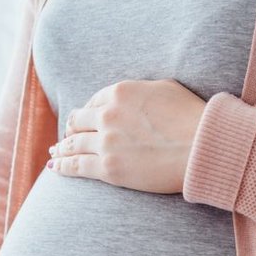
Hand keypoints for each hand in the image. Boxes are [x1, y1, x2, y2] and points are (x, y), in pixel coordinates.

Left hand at [46, 78, 205, 193]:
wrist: (202, 148)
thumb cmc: (192, 117)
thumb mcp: (165, 88)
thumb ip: (140, 90)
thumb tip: (131, 98)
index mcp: (120, 92)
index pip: (93, 101)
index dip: (87, 112)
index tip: (84, 120)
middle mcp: (108, 114)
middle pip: (78, 121)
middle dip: (71, 129)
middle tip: (66, 137)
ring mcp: (106, 142)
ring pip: (73, 144)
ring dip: (62, 148)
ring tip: (55, 153)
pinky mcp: (109, 167)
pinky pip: (77, 166)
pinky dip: (62, 165)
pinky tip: (54, 166)